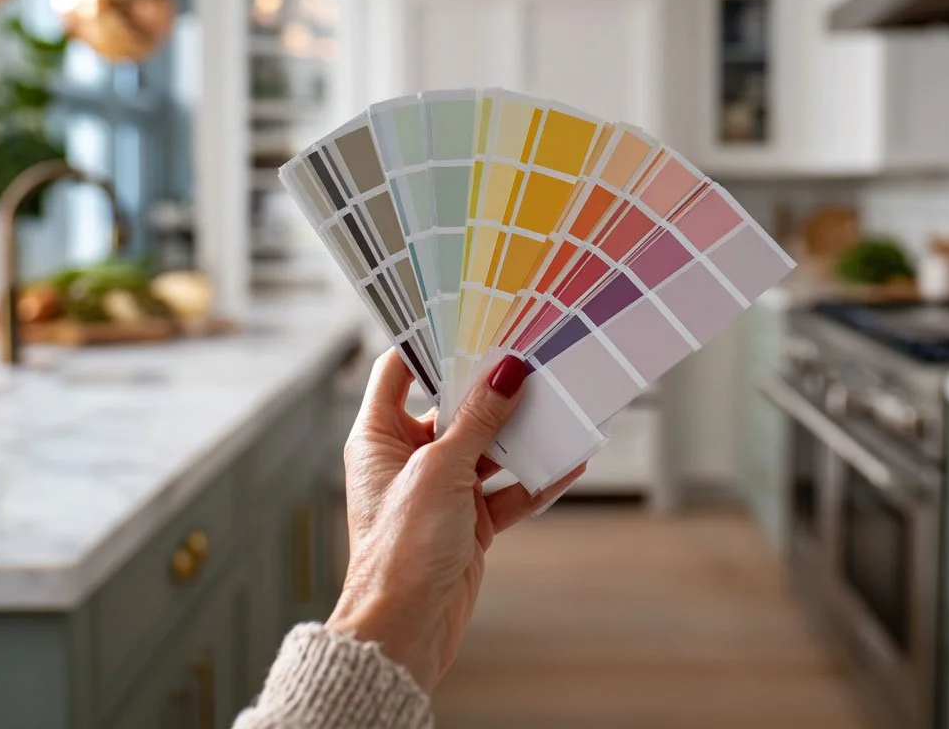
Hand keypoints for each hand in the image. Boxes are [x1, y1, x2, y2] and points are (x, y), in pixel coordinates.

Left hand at [326, 349, 585, 690]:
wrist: (405, 633)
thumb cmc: (400, 551)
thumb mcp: (441, 471)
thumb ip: (478, 420)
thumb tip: (507, 372)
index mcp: (379, 437)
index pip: (398, 370)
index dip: (428, 343)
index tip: (467, 317)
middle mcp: (408, 459)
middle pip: (454, 408)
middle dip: (492, 388)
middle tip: (530, 356)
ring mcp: (440, 491)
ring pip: (488, 449)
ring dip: (521, 433)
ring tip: (559, 403)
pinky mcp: (469, 523)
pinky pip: (508, 491)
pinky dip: (536, 478)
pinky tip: (569, 460)